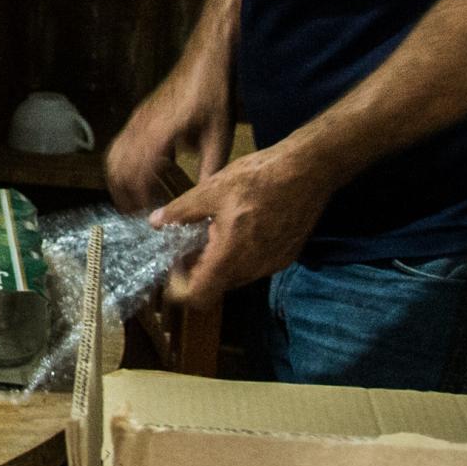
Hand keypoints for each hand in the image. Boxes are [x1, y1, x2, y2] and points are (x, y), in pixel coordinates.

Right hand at [106, 67, 233, 214]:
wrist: (206, 59)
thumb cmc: (214, 94)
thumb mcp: (220, 136)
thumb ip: (211, 169)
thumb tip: (206, 197)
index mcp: (159, 133)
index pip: (137, 171)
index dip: (137, 194)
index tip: (144, 211)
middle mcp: (141, 127)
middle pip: (117, 166)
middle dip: (122, 190)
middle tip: (134, 210)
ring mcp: (137, 120)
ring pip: (113, 156)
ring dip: (118, 178)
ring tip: (131, 195)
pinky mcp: (138, 116)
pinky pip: (119, 144)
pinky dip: (122, 163)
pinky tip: (139, 171)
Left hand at [151, 142, 332, 308]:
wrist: (310, 169)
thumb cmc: (259, 177)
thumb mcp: (211, 190)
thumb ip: (180, 211)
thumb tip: (156, 222)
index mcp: (231, 255)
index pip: (200, 296)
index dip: (181, 288)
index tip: (174, 268)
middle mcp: (254, 268)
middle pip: (216, 286)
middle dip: (198, 271)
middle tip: (188, 246)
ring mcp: (273, 264)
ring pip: (236, 277)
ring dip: (220, 264)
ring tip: (212, 235)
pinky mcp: (286, 256)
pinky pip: (256, 266)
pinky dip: (241, 257)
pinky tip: (237, 231)